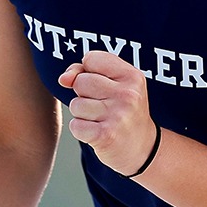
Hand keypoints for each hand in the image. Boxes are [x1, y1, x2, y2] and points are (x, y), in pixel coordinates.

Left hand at [59, 49, 156, 174]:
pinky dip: (81, 130)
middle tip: (103, 106)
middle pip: (81, 81)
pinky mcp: (105, 135)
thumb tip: (63, 79)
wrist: (143, 148)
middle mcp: (128, 94)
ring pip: (76, 104)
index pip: (91, 58)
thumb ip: (85, 71)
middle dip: (84, 94)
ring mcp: (118, 115)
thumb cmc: (123, 111)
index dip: (89, 72)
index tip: (104, 85)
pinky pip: (75, 126)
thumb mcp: (115, 85)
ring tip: (101, 120)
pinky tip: (97, 133)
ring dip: (82, 114)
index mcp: (133, 76)